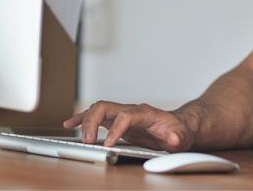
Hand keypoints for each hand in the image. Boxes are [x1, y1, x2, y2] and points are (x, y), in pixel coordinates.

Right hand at [63, 101, 194, 151]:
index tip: (108, 144)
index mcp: (145, 113)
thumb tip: (172, 138)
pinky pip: (95, 116)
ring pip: (97, 109)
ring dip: (84, 120)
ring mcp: (122, 114)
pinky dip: (82, 119)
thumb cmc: (178, 131)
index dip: (115, 129)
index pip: (126, 116)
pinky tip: (70, 125)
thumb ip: (177, 137)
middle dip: (93, 122)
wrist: (178, 126)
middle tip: (87, 141)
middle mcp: (130, 110)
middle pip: (106, 107)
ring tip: (72, 132)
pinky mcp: (116, 121)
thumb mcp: (181, 136)